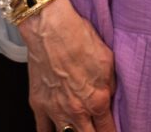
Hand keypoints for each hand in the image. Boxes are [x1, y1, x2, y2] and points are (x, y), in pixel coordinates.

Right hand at [19, 0, 115, 131]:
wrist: (50, 27)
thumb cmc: (79, 37)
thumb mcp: (107, 59)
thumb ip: (110, 84)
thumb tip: (108, 97)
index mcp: (97, 100)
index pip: (108, 130)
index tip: (112, 131)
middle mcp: (77, 111)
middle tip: (95, 127)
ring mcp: (55, 111)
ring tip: (77, 126)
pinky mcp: (38, 105)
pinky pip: (43, 131)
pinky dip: (51, 131)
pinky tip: (57, 129)